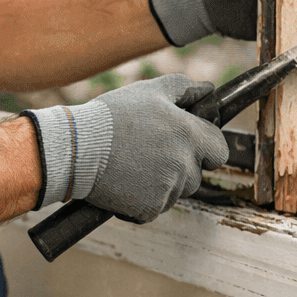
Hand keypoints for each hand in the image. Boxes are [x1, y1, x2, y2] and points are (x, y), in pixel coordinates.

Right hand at [22, 74, 229, 221]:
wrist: (76, 148)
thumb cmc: (113, 116)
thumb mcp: (149, 91)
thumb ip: (185, 88)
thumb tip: (208, 89)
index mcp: (189, 135)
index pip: (219, 150)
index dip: (205, 147)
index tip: (185, 144)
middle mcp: (184, 164)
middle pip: (197, 174)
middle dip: (180, 166)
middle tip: (150, 153)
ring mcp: (168, 189)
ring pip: (176, 192)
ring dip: (162, 184)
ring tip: (133, 165)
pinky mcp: (150, 208)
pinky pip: (156, 208)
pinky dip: (143, 200)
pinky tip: (125, 182)